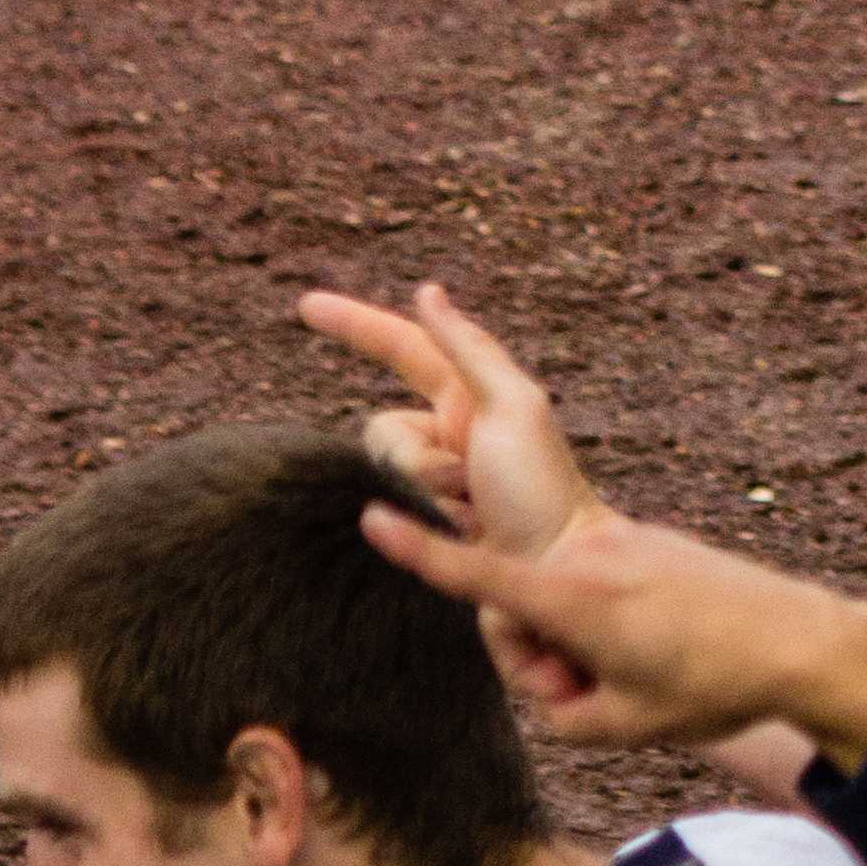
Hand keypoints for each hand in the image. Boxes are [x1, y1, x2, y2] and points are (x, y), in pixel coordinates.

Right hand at [298, 281, 603, 560]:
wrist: (559, 573)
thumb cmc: (545, 488)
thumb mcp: (515, 406)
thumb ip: (468, 348)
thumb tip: (427, 292)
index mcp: (467, 401)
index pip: (402, 350)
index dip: (356, 325)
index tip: (307, 305)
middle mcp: (442, 439)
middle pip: (384, 428)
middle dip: (418, 457)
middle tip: (473, 481)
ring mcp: (427, 488)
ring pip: (383, 474)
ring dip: (425, 495)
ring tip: (476, 519)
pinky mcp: (417, 533)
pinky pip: (384, 521)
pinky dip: (403, 534)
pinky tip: (446, 537)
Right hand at [361, 502, 866, 760]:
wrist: (798, 639)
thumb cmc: (709, 686)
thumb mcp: (619, 726)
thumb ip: (559, 711)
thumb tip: (547, 690)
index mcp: (574, 600)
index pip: (477, 574)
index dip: (419, 551)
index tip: (371, 517)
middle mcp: (589, 560)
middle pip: (513, 606)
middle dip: (532, 656)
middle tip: (584, 691)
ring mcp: (620, 547)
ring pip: (555, 598)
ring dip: (574, 645)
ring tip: (636, 676)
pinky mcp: (645, 547)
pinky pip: (592, 587)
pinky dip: (601, 622)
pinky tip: (656, 653)